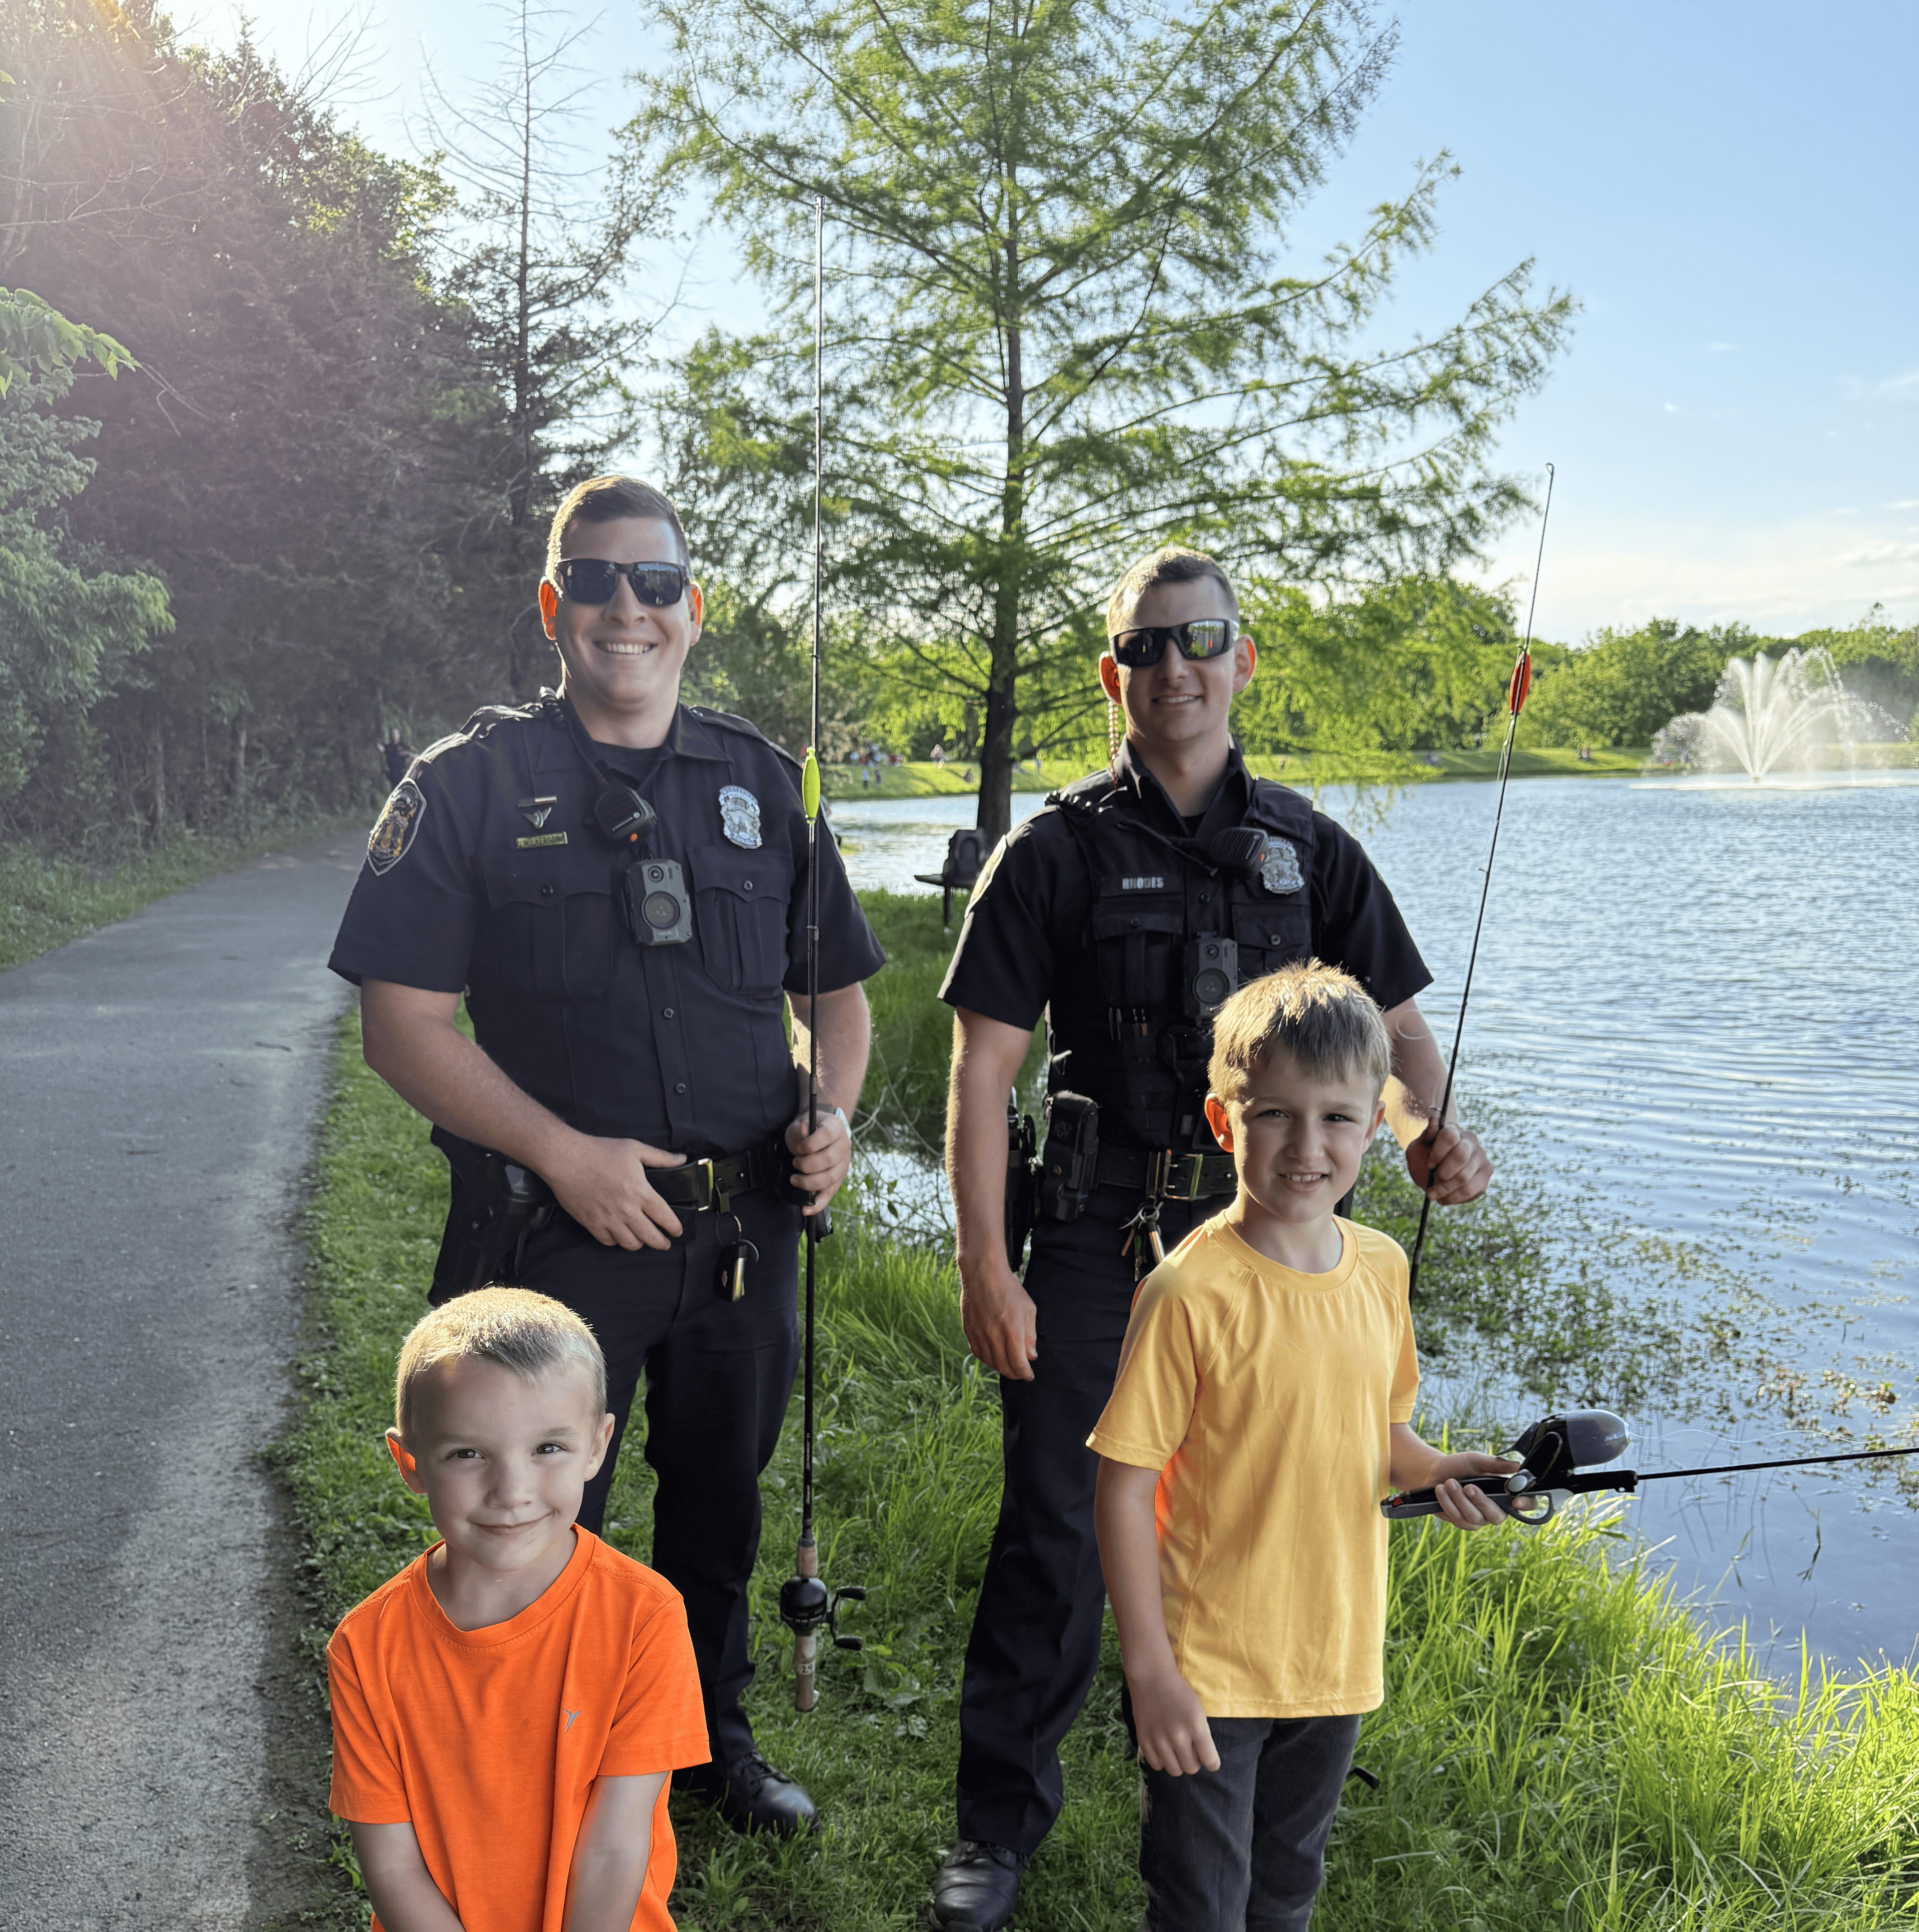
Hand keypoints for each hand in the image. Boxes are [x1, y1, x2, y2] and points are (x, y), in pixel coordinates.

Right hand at [549, 1134, 687, 1251]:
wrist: (566, 1158)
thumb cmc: (599, 1151)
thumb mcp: (634, 1148)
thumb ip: (661, 1157)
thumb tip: (682, 1159)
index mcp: (640, 1192)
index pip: (665, 1218)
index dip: (675, 1228)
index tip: (678, 1231)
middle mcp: (626, 1210)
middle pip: (650, 1237)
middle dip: (661, 1243)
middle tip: (665, 1243)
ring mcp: (608, 1219)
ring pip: (630, 1244)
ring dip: (639, 1243)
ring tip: (642, 1239)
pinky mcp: (591, 1223)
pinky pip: (608, 1241)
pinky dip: (616, 1241)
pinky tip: (619, 1234)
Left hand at [784, 1106, 850, 1215]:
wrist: (818, 1134)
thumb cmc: (808, 1129)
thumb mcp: (802, 1122)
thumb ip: (801, 1127)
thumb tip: (805, 1132)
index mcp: (836, 1128)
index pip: (827, 1135)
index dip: (810, 1144)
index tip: (798, 1148)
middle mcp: (844, 1146)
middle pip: (829, 1160)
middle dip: (807, 1165)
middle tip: (794, 1163)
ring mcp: (842, 1165)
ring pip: (829, 1179)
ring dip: (808, 1183)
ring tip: (794, 1179)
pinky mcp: (837, 1180)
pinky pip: (829, 1195)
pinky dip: (817, 1205)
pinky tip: (805, 1210)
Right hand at [959, 1254, 1037, 1380]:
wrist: (983, 1273)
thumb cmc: (1009, 1289)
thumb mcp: (1028, 1309)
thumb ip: (1030, 1335)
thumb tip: (1031, 1356)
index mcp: (1012, 1331)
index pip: (1019, 1364)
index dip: (1025, 1373)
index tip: (1030, 1375)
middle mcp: (994, 1336)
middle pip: (1004, 1367)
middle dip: (1015, 1374)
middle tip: (1021, 1373)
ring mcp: (979, 1334)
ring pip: (990, 1362)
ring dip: (1001, 1368)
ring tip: (1009, 1365)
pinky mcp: (969, 1331)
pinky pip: (978, 1353)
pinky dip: (988, 1359)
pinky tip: (994, 1356)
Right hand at [1128, 1664, 1219, 1775]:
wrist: (1152, 1678)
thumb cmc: (1180, 1693)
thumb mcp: (1199, 1711)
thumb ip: (1203, 1736)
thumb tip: (1203, 1760)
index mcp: (1196, 1727)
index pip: (1210, 1762)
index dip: (1212, 1762)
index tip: (1209, 1759)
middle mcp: (1178, 1737)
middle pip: (1191, 1768)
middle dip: (1194, 1762)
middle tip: (1191, 1750)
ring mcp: (1159, 1740)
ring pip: (1174, 1770)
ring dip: (1178, 1763)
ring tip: (1177, 1750)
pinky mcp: (1144, 1740)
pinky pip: (1156, 1765)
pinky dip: (1161, 1761)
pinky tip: (1163, 1748)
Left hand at [1405, 1122, 1491, 1204]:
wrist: (1434, 1171)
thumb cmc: (1425, 1157)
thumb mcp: (1418, 1147)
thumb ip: (1426, 1135)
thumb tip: (1434, 1118)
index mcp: (1453, 1130)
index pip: (1449, 1136)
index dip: (1438, 1152)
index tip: (1429, 1164)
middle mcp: (1470, 1141)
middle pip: (1461, 1156)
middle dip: (1443, 1173)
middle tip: (1433, 1180)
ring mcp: (1481, 1157)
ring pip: (1465, 1177)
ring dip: (1445, 1189)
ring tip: (1433, 1194)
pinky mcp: (1486, 1173)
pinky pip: (1471, 1190)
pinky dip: (1454, 1197)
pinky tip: (1444, 1198)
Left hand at [1429, 1452, 1522, 1531]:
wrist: (1434, 1472)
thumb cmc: (1459, 1466)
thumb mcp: (1476, 1460)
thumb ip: (1495, 1464)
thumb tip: (1518, 1466)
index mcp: (1504, 1494)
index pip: (1526, 1503)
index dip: (1526, 1504)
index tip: (1516, 1501)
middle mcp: (1495, 1509)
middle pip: (1496, 1516)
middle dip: (1481, 1501)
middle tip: (1468, 1486)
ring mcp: (1479, 1519)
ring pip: (1474, 1518)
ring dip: (1459, 1499)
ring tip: (1448, 1482)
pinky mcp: (1462, 1523)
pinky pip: (1458, 1520)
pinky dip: (1448, 1504)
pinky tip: (1440, 1490)